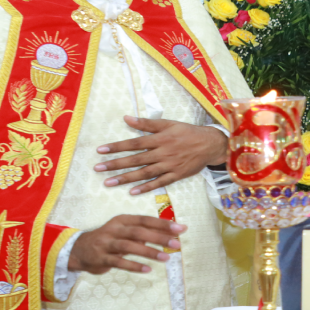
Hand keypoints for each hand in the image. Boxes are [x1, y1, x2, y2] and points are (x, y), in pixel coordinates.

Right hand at [67, 215, 184, 273]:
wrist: (78, 250)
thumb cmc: (108, 240)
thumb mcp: (125, 232)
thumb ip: (145, 232)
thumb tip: (170, 233)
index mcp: (122, 220)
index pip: (145, 220)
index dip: (163, 224)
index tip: (181, 228)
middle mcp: (114, 229)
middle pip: (139, 231)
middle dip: (159, 237)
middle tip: (177, 244)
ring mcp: (106, 243)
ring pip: (129, 246)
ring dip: (149, 252)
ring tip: (166, 258)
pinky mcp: (101, 258)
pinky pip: (119, 262)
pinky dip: (134, 266)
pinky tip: (147, 270)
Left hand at [95, 116, 226, 194]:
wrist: (211, 144)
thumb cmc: (188, 132)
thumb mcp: (168, 123)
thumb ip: (147, 123)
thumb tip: (126, 118)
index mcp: (160, 138)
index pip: (134, 143)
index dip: (117, 146)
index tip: (100, 150)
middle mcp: (163, 152)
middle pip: (136, 159)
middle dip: (116, 164)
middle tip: (98, 168)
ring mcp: (169, 165)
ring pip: (144, 173)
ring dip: (126, 178)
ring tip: (109, 182)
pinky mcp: (176, 175)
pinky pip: (159, 183)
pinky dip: (146, 187)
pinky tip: (133, 191)